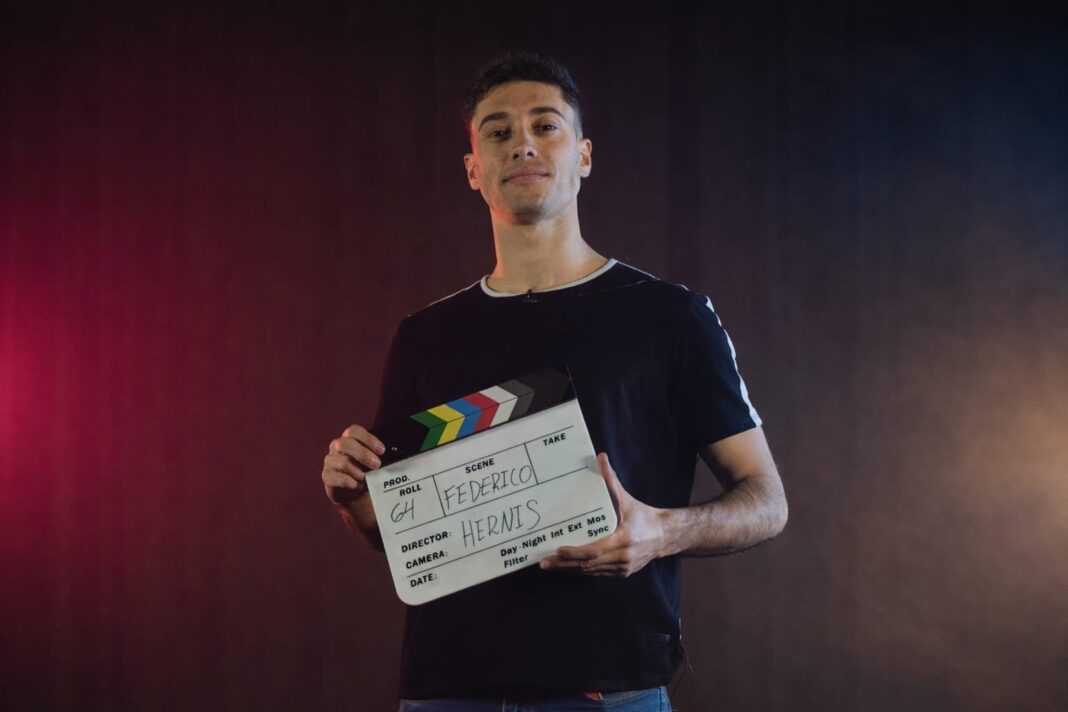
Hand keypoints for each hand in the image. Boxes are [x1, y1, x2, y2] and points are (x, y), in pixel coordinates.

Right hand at [322, 424, 385, 506]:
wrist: (353, 492)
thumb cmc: (365, 471)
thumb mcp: (372, 462)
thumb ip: (377, 456)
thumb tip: (392, 455)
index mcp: (349, 438)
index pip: (354, 431)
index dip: (368, 439)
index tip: (381, 450)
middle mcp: (337, 447)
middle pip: (346, 443)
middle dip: (363, 454)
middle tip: (377, 465)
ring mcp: (330, 461)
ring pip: (343, 462)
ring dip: (359, 472)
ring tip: (367, 480)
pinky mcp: (327, 476)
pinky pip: (336, 477)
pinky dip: (350, 482)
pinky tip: (357, 485)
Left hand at [539, 452, 665, 576]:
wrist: (664, 536)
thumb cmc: (643, 516)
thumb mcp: (627, 498)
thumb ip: (611, 479)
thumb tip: (600, 457)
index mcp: (623, 539)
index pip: (595, 550)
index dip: (575, 552)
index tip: (558, 550)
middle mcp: (623, 557)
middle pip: (589, 564)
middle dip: (565, 564)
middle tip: (545, 562)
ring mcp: (622, 568)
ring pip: (591, 571)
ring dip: (570, 569)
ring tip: (551, 566)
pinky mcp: (622, 573)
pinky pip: (598, 573)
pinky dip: (582, 570)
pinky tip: (568, 568)